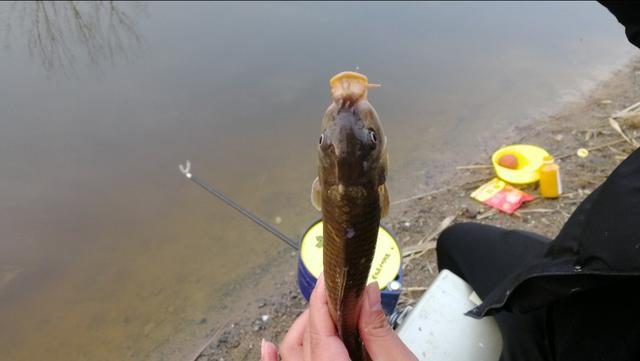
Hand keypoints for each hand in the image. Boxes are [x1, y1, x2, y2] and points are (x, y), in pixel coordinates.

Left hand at [261, 273, 417, 360]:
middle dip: (318, 312)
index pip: (319, 326)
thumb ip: (379, 332)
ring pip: (293, 355)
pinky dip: (274, 360)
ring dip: (301, 331)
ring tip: (319, 311)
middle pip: (304, 340)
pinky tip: (268, 349)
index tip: (330, 276)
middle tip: (339, 293)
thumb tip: (367, 295)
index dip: (322, 296)